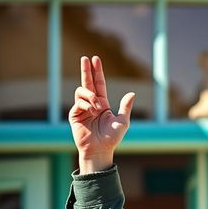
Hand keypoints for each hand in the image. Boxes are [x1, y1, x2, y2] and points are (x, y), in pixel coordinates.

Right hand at [68, 56, 134, 173]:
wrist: (100, 150)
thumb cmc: (112, 138)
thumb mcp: (122, 122)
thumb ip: (125, 107)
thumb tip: (132, 93)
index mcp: (103, 104)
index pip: (99, 84)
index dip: (97, 72)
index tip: (95, 59)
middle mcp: (91, 104)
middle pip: (87, 83)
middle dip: (86, 70)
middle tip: (85, 58)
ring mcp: (82, 109)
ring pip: (82, 91)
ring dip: (90, 95)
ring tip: (97, 106)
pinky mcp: (75, 115)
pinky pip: (78, 102)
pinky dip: (85, 104)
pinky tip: (91, 111)